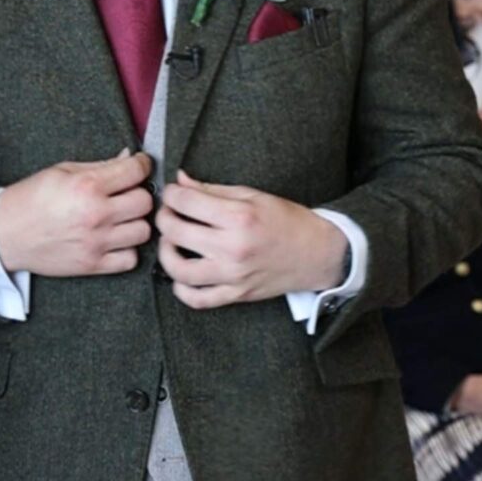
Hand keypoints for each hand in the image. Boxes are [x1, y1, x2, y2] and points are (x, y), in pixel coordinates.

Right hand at [0, 150, 154, 277]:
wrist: (4, 233)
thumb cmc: (30, 199)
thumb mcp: (61, 171)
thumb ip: (98, 166)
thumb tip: (127, 159)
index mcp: (87, 186)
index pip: (136, 171)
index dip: (141, 164)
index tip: (138, 166)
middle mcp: (95, 214)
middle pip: (144, 202)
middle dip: (138, 193)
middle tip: (126, 193)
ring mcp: (96, 242)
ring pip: (143, 231)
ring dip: (135, 223)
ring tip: (121, 219)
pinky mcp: (92, 264)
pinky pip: (130, 260)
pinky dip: (126, 250)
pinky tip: (115, 240)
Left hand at [155, 173, 349, 308]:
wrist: (318, 253)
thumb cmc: (287, 220)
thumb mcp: (253, 196)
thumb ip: (212, 190)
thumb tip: (181, 180)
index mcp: (239, 217)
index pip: (185, 201)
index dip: (172, 194)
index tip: (173, 193)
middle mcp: (233, 248)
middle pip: (174, 232)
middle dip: (163, 218)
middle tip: (168, 214)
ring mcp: (234, 275)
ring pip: (179, 270)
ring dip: (166, 254)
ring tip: (172, 243)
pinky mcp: (237, 295)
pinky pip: (198, 299)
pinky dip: (182, 290)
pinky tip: (182, 276)